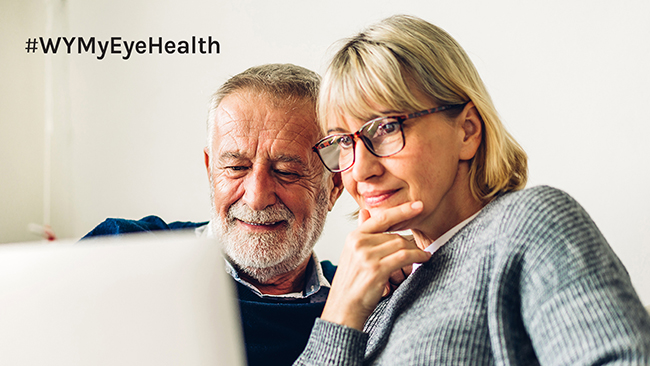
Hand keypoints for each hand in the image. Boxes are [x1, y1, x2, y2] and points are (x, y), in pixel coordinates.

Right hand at [321, 201, 430, 329]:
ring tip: (424, 255)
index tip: (418, 205)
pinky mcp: (376, 269)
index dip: (401, 210)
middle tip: (419, 249)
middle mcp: (358, 243)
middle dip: (409, 243)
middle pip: (394, 235)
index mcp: (353, 237)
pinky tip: (424, 259)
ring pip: (401, 244)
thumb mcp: (353, 254)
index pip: (381, 217)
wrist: (344, 308)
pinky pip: (404, 256)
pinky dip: (418, 256)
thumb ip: (362, 233)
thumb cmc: (351, 283)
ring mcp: (366, 256)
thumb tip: (365, 211)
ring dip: (416, 250)